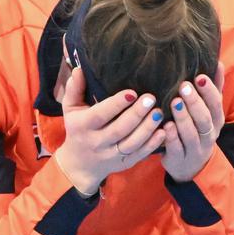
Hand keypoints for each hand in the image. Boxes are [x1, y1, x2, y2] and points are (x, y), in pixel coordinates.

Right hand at [55, 67, 165, 194]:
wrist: (80, 165)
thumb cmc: (77, 129)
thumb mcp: (70, 109)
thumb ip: (74, 89)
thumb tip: (79, 69)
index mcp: (84, 126)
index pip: (100, 115)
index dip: (116, 104)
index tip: (132, 92)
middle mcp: (97, 142)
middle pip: (119, 129)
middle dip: (136, 114)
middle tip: (151, 99)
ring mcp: (111, 155)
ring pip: (131, 143)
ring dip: (147, 128)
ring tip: (159, 113)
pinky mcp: (123, 163)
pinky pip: (139, 155)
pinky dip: (152, 144)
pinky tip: (163, 132)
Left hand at [162, 62, 225, 182]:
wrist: (190, 167)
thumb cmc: (198, 132)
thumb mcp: (209, 112)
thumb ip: (214, 89)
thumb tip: (219, 62)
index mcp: (216, 121)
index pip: (216, 105)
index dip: (209, 91)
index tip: (199, 77)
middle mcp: (208, 136)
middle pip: (204, 119)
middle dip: (195, 103)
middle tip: (183, 87)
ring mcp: (195, 150)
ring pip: (191, 134)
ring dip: (183, 118)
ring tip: (174, 103)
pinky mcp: (180, 160)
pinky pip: (176, 148)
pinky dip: (172, 137)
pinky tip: (165, 126)